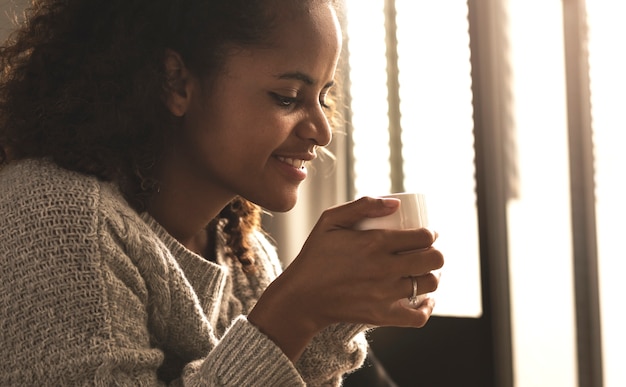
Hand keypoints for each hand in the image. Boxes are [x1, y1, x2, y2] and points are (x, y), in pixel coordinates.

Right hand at [248, 196, 443, 359]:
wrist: (302, 297)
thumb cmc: (315, 256)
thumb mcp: (330, 221)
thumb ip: (362, 206)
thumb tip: (396, 203)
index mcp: (374, 243)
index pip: (423, 237)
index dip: (430, 234)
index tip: (426, 234)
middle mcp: (384, 269)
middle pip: (434, 260)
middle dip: (435, 253)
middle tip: (425, 252)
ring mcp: (385, 294)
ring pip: (429, 285)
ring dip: (430, 276)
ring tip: (421, 272)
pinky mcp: (382, 316)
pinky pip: (418, 317)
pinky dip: (426, 308)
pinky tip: (424, 300)